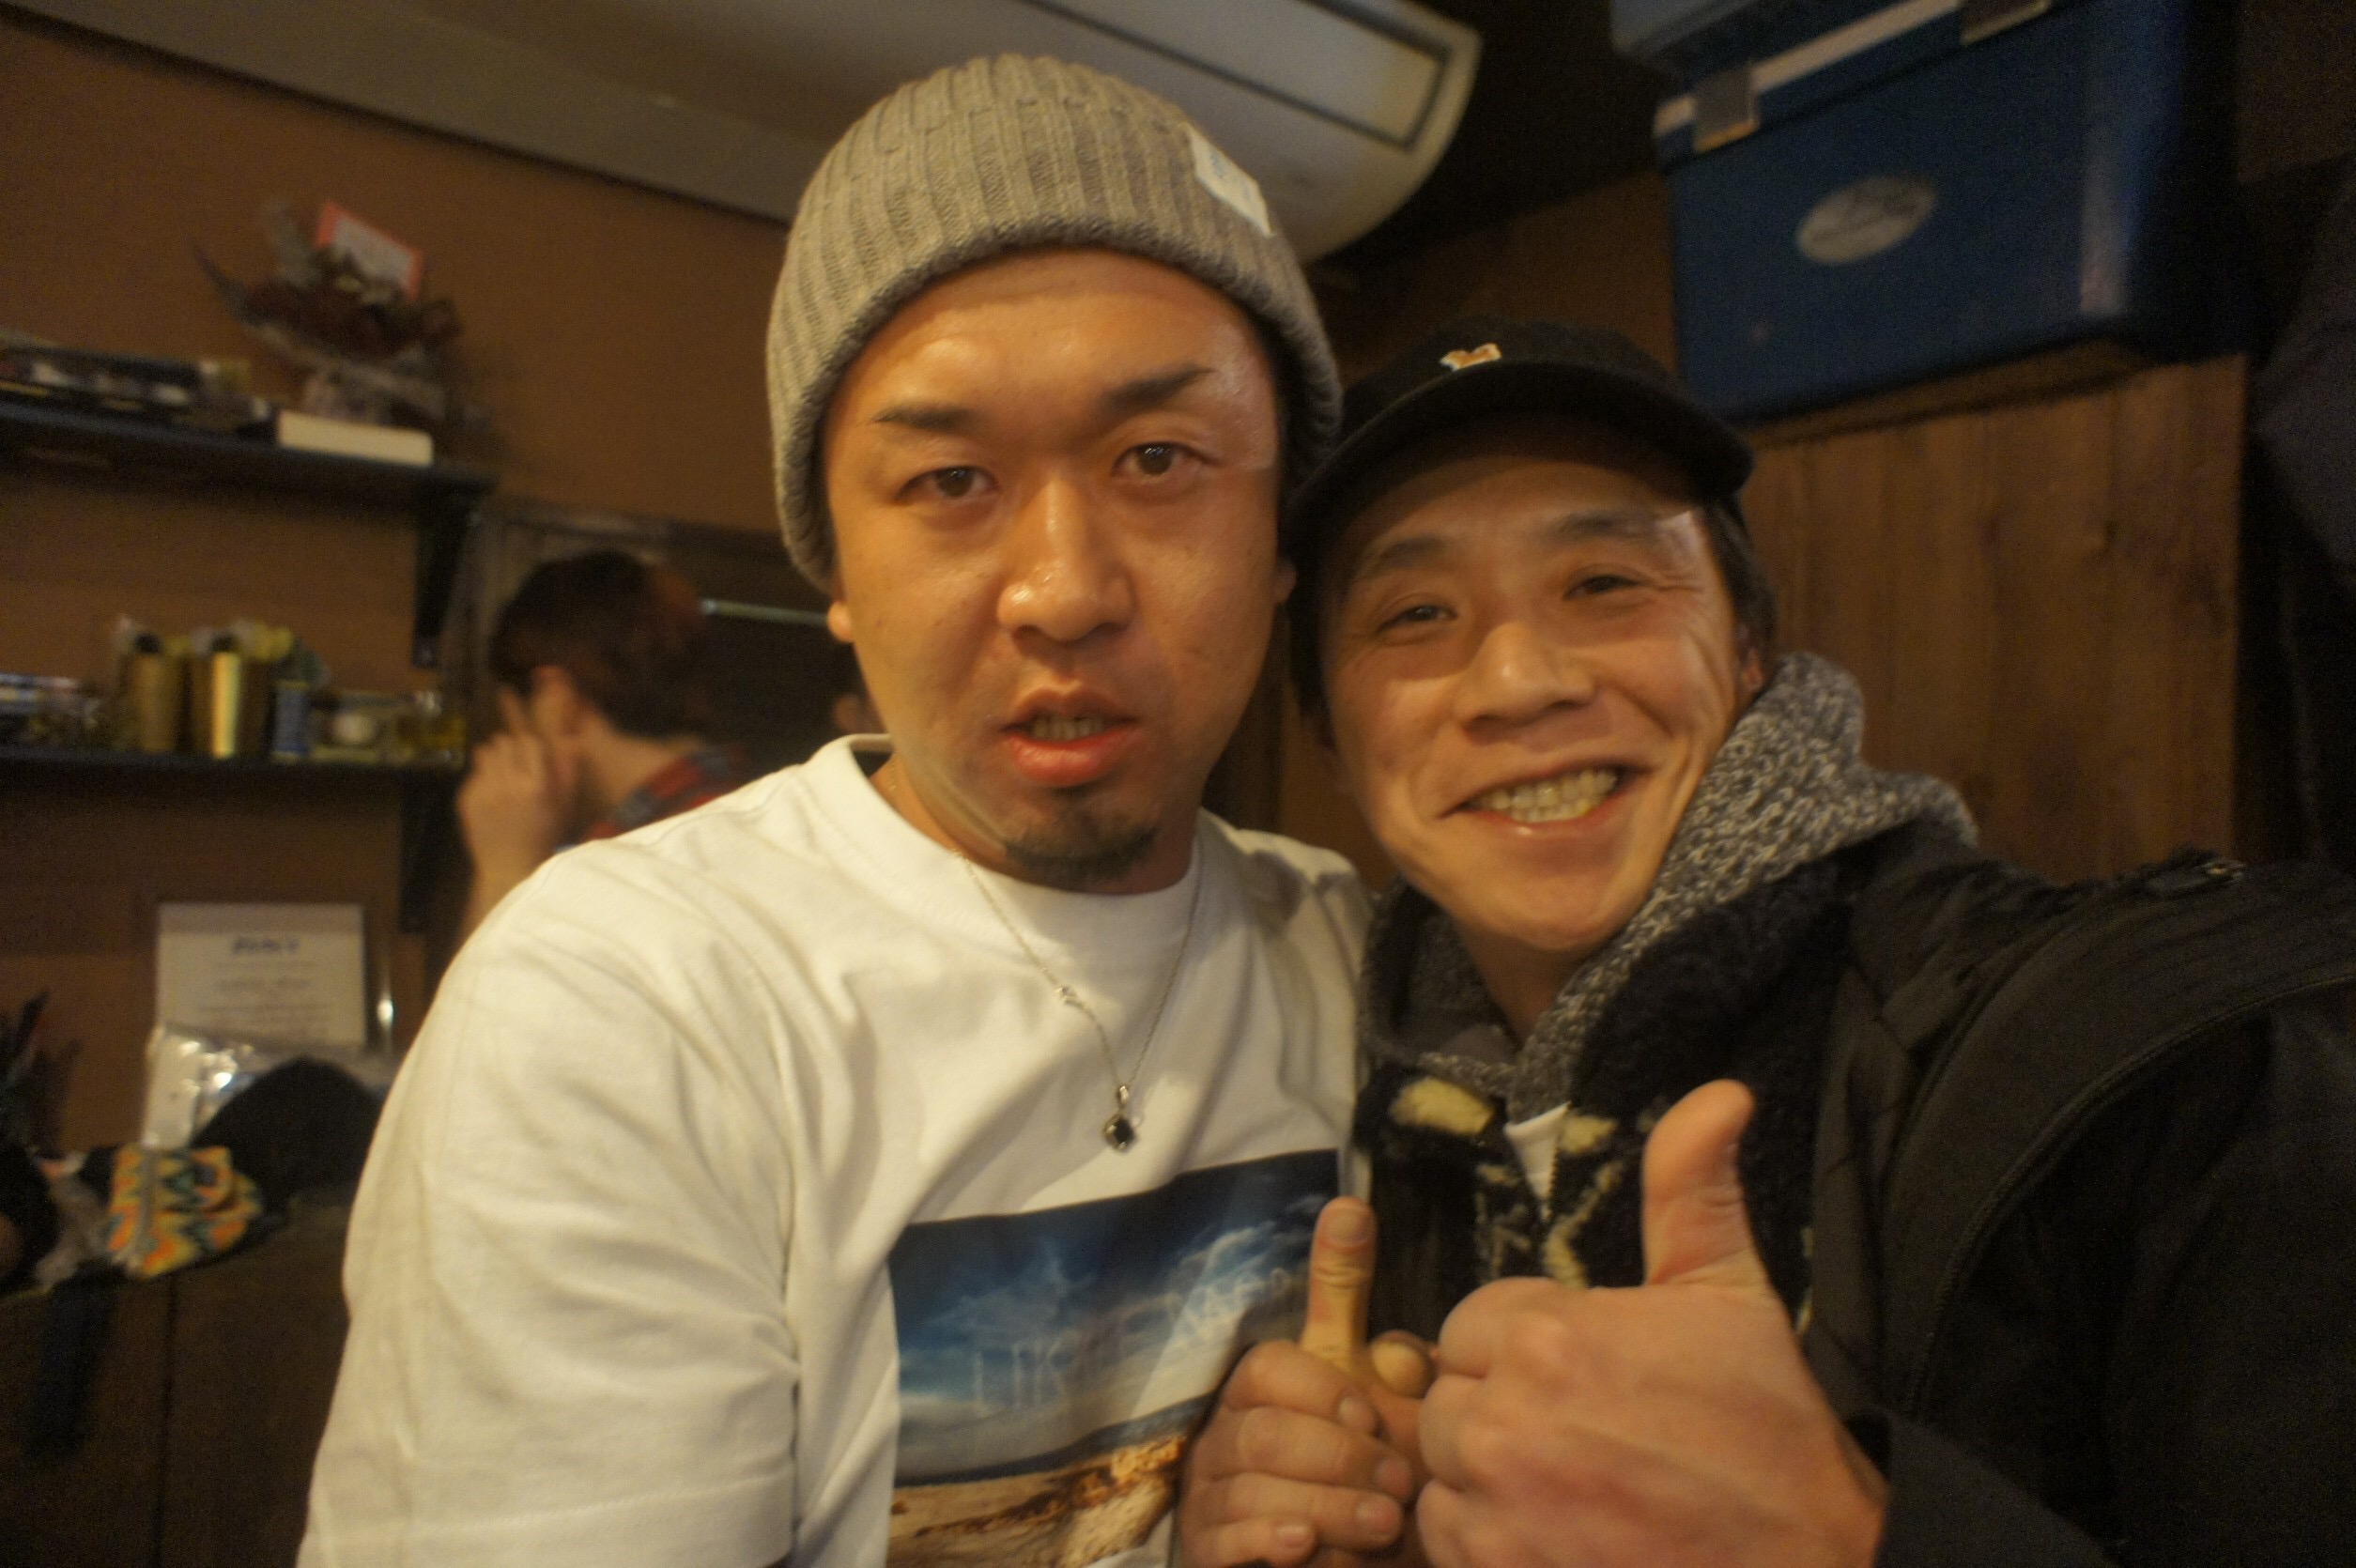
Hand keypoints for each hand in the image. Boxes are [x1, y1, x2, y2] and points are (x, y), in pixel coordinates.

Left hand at [457, 693, 576, 931]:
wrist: (509, 868)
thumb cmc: (544, 836)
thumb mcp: (565, 805)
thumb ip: (568, 771)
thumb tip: (570, 740)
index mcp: (536, 786)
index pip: (529, 742)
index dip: (530, 746)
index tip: (532, 754)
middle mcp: (508, 785)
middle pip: (504, 741)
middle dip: (511, 749)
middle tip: (516, 765)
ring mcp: (484, 792)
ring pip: (485, 752)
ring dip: (494, 759)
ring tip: (502, 777)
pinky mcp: (466, 799)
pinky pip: (473, 773)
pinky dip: (482, 779)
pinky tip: (491, 798)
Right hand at [1179, 1198, 1435, 1567]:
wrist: (1337, 1546)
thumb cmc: (1347, 1452)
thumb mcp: (1352, 1368)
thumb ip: (1345, 1295)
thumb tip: (1349, 1207)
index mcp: (1255, 1387)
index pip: (1268, 1369)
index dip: (1322, 1390)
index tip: (1372, 1416)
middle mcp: (1222, 1435)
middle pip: (1263, 1434)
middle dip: (1339, 1459)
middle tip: (1400, 1483)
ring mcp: (1211, 1496)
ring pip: (1253, 1491)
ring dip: (1327, 1508)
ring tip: (1383, 1524)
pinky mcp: (1212, 1551)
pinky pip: (1229, 1543)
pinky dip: (1268, 1542)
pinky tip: (1303, 1545)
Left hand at [1416, 1080, 1886, 1567]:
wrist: (1811, 1565)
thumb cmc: (1768, 1432)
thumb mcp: (1731, 1294)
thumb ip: (1691, 1188)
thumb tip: (1719, 1093)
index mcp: (1547, 1340)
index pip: (1472, 1326)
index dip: (1528, 1351)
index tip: (1591, 1381)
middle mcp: (1504, 1423)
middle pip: (1449, 1399)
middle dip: (1503, 1412)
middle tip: (1589, 1441)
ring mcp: (1496, 1511)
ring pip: (1442, 1471)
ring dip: (1490, 1478)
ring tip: (1576, 1490)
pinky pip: (1447, 1541)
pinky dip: (1490, 1542)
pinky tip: (1561, 1536)